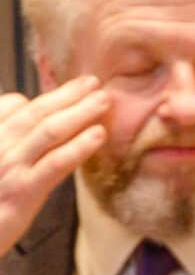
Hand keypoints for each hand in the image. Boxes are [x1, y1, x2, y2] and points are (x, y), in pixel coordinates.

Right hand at [0, 78, 109, 257]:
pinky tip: (98, 134)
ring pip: (49, 131)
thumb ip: (4, 141)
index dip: (45, 98)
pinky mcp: (24, 191)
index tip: (72, 91)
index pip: (11, 106)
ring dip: (79, 112)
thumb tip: (20, 114)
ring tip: (104, 101)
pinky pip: (55, 163)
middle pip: (35, 113)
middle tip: (93, 83)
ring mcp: (9, 167)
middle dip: (67, 95)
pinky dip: (79, 146)